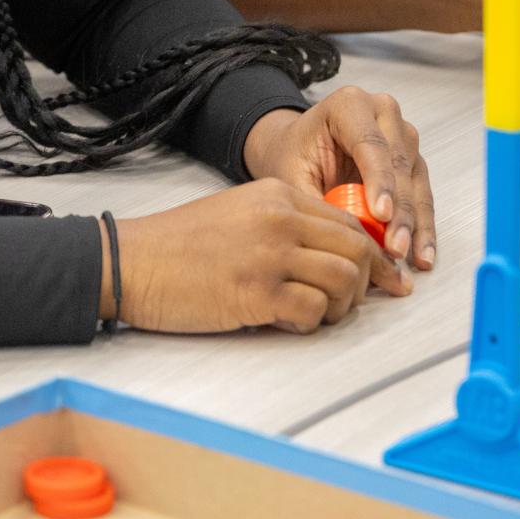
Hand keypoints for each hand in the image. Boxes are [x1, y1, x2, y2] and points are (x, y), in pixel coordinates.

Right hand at [110, 179, 408, 333]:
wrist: (132, 261)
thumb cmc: (179, 245)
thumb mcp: (239, 213)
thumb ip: (285, 226)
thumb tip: (331, 258)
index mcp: (278, 195)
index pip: (348, 222)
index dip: (374, 254)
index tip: (387, 278)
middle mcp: (280, 218)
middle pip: (357, 249)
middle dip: (367, 283)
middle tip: (354, 304)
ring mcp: (270, 254)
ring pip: (345, 280)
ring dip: (341, 306)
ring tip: (316, 314)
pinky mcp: (257, 292)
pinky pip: (313, 310)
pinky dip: (311, 323)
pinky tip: (288, 321)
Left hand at [241, 87, 436, 268]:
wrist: (298, 149)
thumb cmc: (293, 156)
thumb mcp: (291, 175)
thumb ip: (315, 201)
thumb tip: (347, 238)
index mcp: (349, 105)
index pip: (370, 144)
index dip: (379, 181)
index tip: (382, 215)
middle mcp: (383, 113)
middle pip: (398, 164)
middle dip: (399, 211)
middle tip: (395, 247)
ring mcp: (402, 135)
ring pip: (416, 182)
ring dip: (415, 223)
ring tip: (413, 257)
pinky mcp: (413, 159)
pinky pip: (421, 195)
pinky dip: (421, 225)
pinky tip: (422, 252)